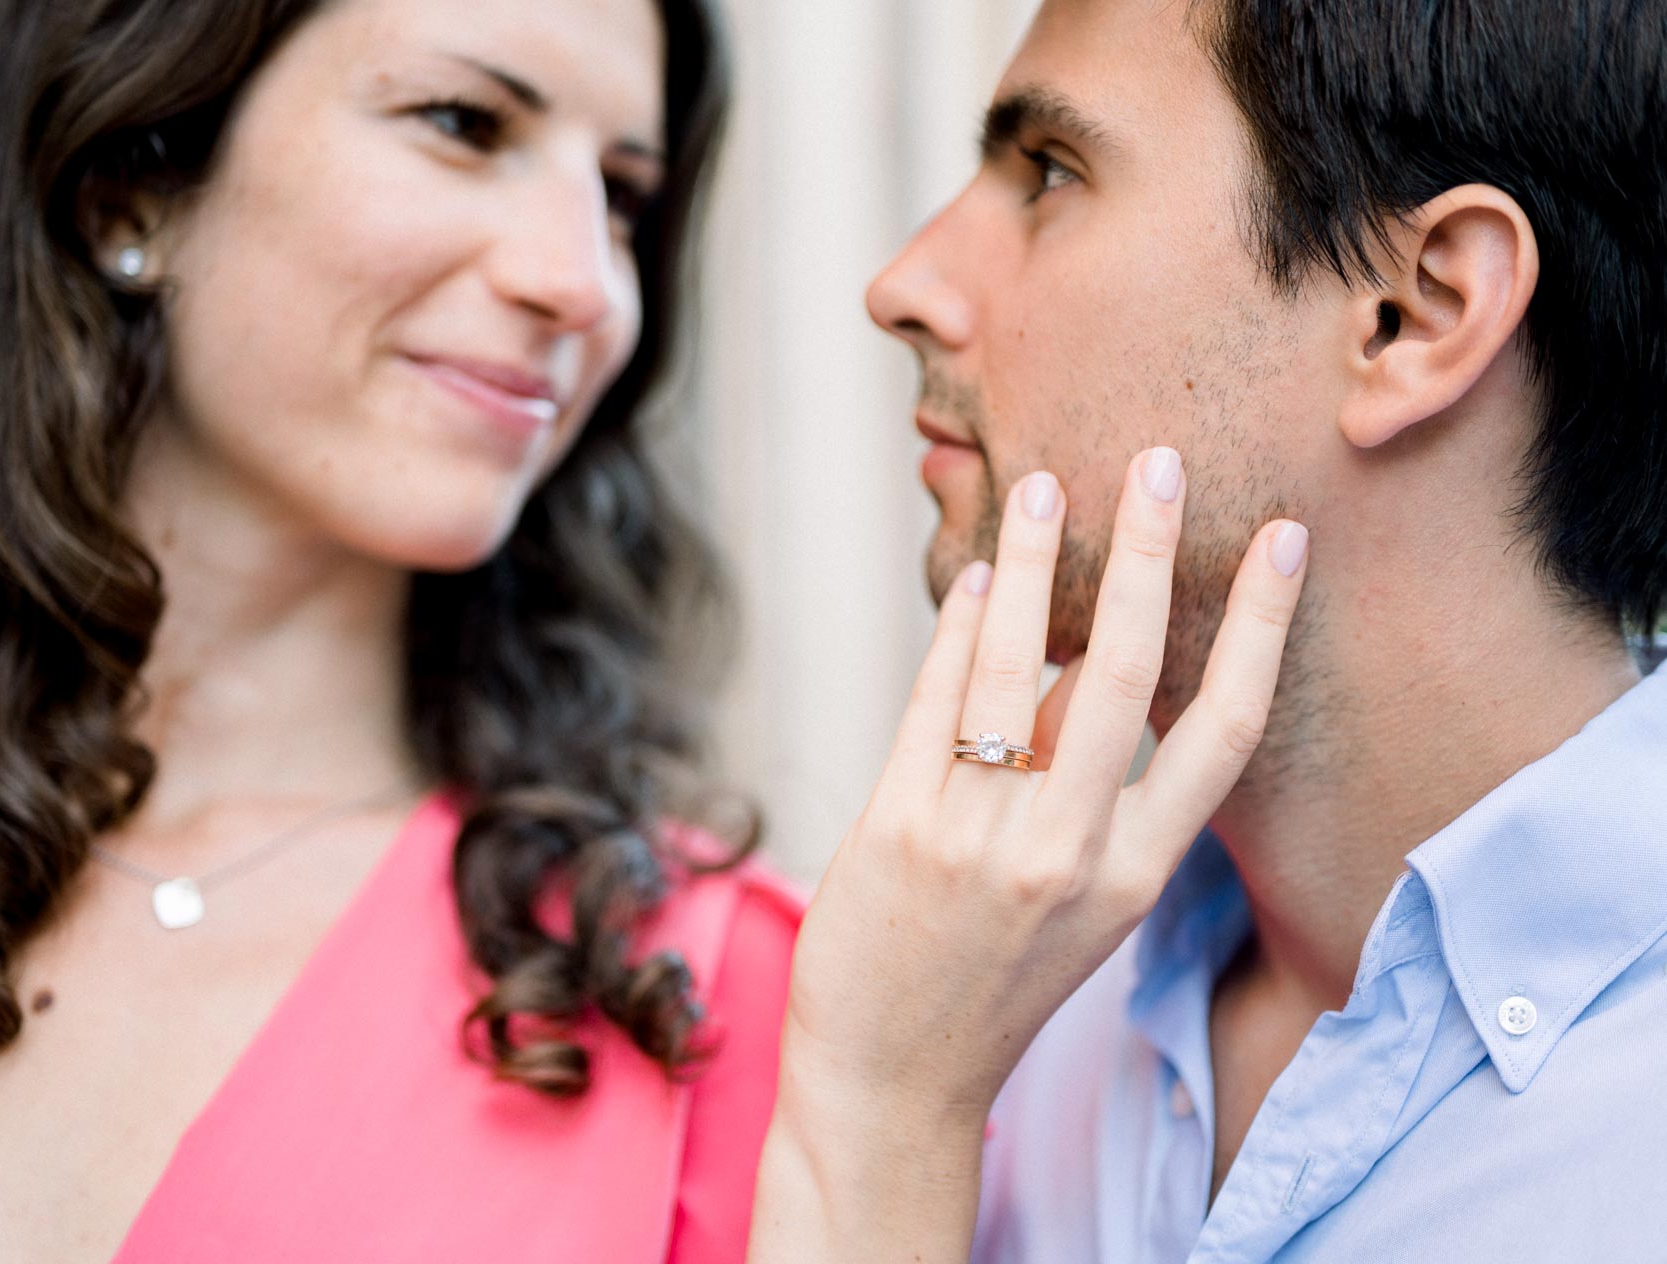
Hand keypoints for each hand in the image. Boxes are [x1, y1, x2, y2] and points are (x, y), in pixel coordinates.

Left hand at [750, 449, 1307, 1260]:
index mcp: (1137, 875)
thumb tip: (1090, 654)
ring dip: (1034, 565)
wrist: (895, 1077)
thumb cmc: (994, 978)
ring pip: (1015, 670)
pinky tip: (976, 579)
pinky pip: (933, 703)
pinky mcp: (897, 829)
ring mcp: (978, 841)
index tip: (1283, 539)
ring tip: (1042, 487)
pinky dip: (957, 630)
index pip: (1223, 731)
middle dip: (1145, 557)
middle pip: (1123, 675)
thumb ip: (1095, 793)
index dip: (1259, 628)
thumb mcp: (1084, 905)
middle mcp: (1069, 855)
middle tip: (1157, 461)